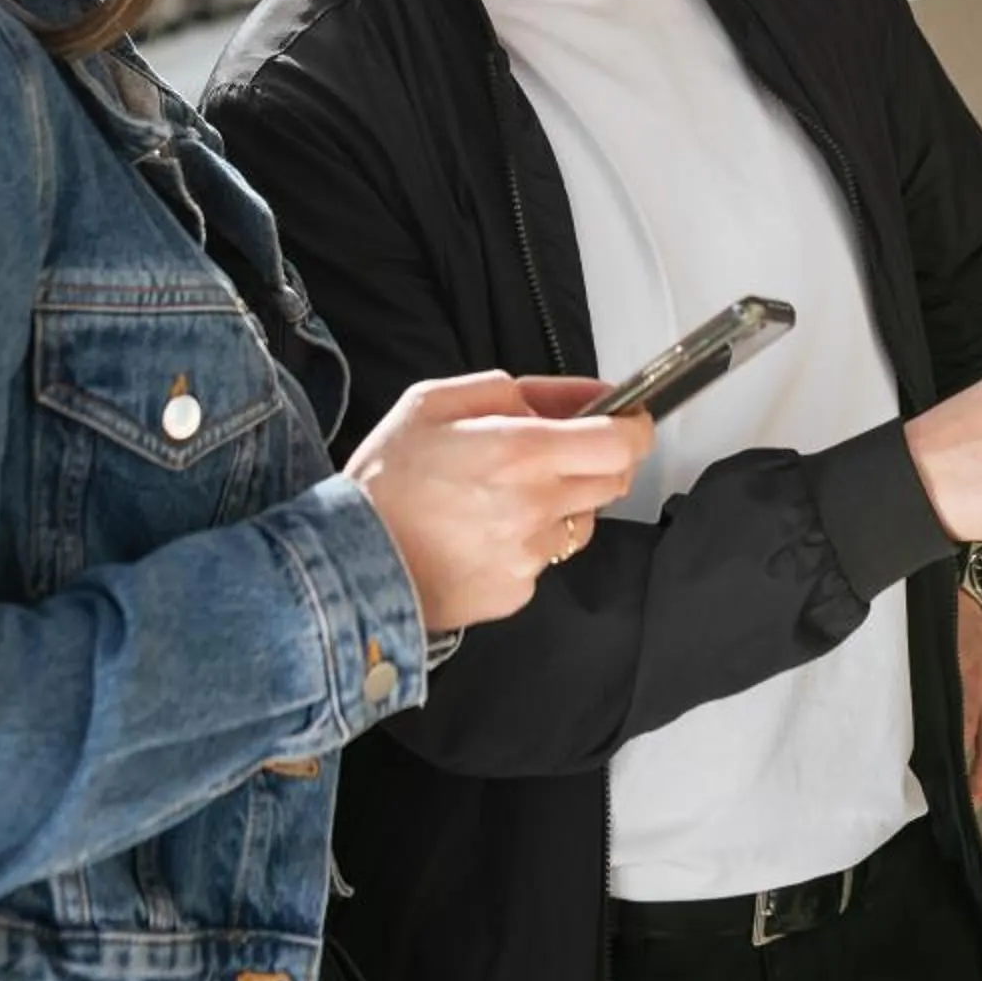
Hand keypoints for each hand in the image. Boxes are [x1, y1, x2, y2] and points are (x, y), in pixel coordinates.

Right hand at [346, 372, 650, 632]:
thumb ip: (513, 390)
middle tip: (558, 451)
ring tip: (504, 497)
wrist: (348, 561)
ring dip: (562, 503)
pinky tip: (485, 533)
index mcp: (519, 452)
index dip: (633, 427)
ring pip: (582, 522)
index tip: (628, 420)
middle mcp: (534, 506)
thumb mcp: (434, 402)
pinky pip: (546, 558)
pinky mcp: (518, 590)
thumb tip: (573, 396)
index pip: (620, 442)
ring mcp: (530, 554)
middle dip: (598, 460)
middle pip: (613, 481)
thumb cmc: (385, 481)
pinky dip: (529, 542)